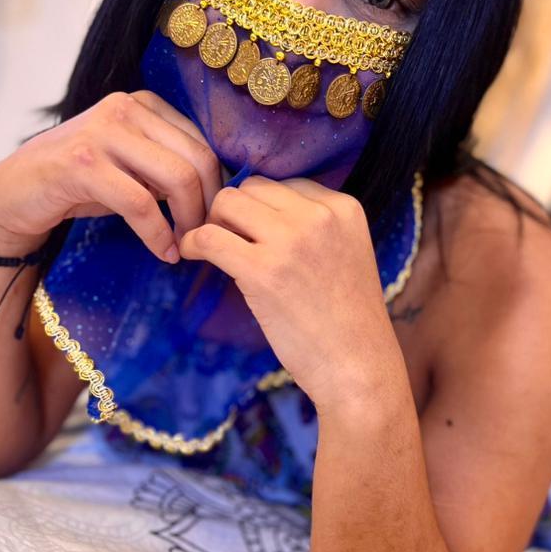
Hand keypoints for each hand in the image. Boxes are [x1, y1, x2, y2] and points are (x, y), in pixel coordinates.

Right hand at [0, 90, 223, 262]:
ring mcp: (103, 132)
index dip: (216, 186)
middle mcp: (125, 108)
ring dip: (189, 221)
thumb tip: (219, 192)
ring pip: (176, 178)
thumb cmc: (79, 184)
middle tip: (206, 237)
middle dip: (208, 205)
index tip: (213, 219)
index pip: (202, 143)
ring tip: (185, 246)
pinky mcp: (83, 164)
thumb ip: (167, 165)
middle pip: (198, 158)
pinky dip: (159, 235)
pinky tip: (164, 253)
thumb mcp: (130, 165)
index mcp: (142, 103)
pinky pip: (141, 204)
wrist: (13, 194)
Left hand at [177, 176, 400, 410]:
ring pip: (227, 202)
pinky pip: (209, 237)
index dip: (261, 208)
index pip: (284, 184)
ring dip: (212, 223)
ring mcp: (292, 241)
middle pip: (252, 187)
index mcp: (344, 208)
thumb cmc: (348, 321)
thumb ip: (315, 228)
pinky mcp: (264, 270)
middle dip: (235, 212)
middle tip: (228, 242)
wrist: (358, 367)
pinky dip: (192, 243)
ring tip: (211, 249)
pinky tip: (192, 256)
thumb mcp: (347, 254)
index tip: (252, 233)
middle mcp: (320, 216)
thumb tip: (256, 210)